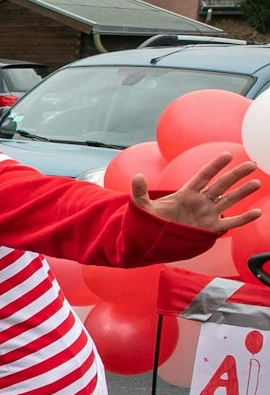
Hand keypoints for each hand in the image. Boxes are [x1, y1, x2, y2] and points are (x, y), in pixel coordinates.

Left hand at [132, 153, 263, 234]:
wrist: (154, 239)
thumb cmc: (151, 220)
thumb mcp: (143, 206)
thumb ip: (139, 191)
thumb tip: (136, 176)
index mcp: (186, 193)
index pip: (203, 176)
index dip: (214, 166)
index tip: (227, 155)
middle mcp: (200, 201)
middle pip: (221, 185)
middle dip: (235, 175)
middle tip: (251, 164)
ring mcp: (207, 214)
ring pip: (229, 200)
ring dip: (243, 192)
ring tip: (257, 183)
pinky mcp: (211, 228)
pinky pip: (231, 222)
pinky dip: (244, 218)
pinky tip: (258, 212)